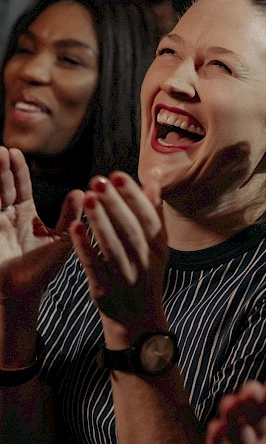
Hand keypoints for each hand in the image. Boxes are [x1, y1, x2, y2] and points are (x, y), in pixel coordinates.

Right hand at [0, 147, 81, 363]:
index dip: (16, 170)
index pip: (19, 186)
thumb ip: (70, 217)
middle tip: (1, 150)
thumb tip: (80, 192)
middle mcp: (7, 216)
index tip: (14, 152)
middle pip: (3, 186)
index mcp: (25, 215)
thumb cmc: (42, 269)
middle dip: (1, 169)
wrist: (22, 293)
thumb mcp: (62, 240)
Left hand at [70, 172, 168, 339]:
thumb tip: (153, 181)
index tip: (118, 176)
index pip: (148, 219)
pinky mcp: (105, 292)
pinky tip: (75, 227)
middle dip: (114, 204)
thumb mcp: (156, 248)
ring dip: (99, 221)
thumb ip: (154, 214)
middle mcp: (145, 264)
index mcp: (159, 249)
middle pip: (130, 230)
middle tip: (98, 180)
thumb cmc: (145, 274)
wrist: (137, 320)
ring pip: (112, 247)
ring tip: (88, 198)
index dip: (134, 197)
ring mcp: (126, 279)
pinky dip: (85, 247)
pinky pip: (94, 267)